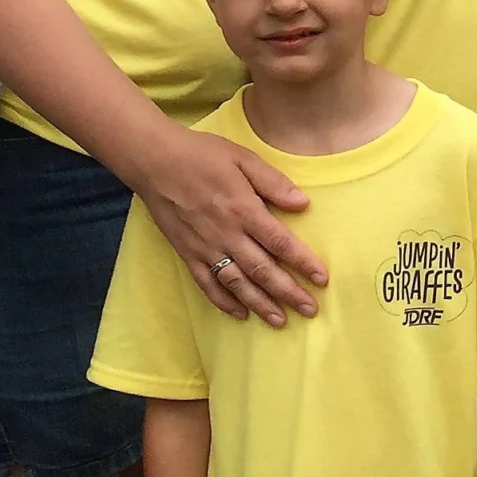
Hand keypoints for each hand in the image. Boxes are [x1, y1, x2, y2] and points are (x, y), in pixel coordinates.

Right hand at [129, 126, 325, 326]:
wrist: (154, 162)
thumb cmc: (202, 155)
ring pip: (236, 283)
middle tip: (310, 310)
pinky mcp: (186, 253)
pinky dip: (223, 301)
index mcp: (244, 210)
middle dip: (288, 292)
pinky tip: (239, 314)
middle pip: (262, 270)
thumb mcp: (243, 158)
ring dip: (260, 304)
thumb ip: (273, 182)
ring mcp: (204, 247)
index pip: (280, 243)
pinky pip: (206, 283)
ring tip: (280, 321)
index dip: (303, 263)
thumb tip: (303, 204)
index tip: (322, 279)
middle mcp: (226, 234)